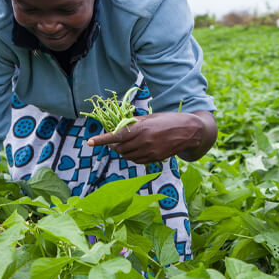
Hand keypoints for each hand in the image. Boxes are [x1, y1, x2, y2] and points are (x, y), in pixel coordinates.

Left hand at [87, 112, 204, 163]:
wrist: (188, 131)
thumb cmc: (168, 120)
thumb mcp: (150, 117)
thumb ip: (134, 123)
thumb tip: (119, 128)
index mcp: (141, 128)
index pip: (116, 136)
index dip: (102, 139)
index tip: (90, 142)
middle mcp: (144, 141)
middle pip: (120, 148)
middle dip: (114, 146)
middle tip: (114, 142)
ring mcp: (150, 152)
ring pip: (127, 156)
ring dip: (123, 152)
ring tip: (126, 145)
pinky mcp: (155, 159)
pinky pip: (137, 161)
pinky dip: (132, 157)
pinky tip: (136, 151)